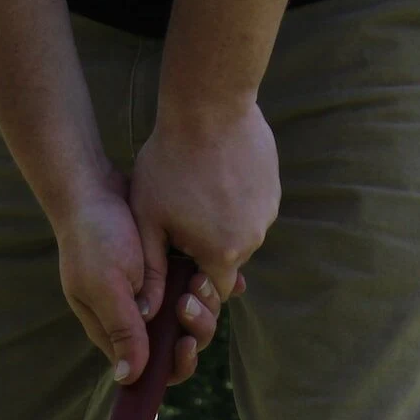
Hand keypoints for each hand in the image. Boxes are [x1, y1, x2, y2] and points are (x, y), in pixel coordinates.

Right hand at [49, 164, 222, 386]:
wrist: (91, 187)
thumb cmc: (93, 236)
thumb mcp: (107, 286)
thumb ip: (121, 329)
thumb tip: (127, 379)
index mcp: (114, 328)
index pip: (152, 368)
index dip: (176, 363)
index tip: (186, 342)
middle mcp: (133, 317)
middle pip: (177, 343)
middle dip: (195, 327)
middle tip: (192, 295)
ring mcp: (149, 294)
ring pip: (190, 316)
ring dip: (204, 303)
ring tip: (200, 277)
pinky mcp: (163, 272)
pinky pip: (194, 288)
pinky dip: (211, 286)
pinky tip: (229, 278)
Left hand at [128, 98, 275, 310]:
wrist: (209, 106)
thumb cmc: (170, 162)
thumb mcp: (148, 218)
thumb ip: (151, 269)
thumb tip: (146, 312)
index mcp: (222, 255)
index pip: (212, 291)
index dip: (193, 283)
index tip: (177, 259)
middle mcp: (253, 240)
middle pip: (227, 261)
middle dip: (205, 250)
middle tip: (182, 217)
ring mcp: (267, 213)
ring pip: (240, 233)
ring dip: (221, 223)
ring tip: (197, 191)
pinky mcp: (273, 189)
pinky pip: (252, 207)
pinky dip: (235, 200)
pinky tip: (216, 175)